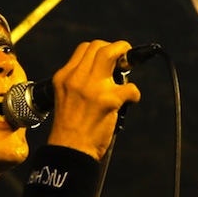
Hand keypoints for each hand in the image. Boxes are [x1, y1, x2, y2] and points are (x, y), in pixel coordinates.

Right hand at [46, 40, 141, 158]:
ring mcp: (92, 87)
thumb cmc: (69, 129)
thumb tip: (107, 71)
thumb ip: (80, 82)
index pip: (84, 48)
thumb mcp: (65, 97)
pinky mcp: (108, 100)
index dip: (100, 49)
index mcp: (63, 77)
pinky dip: (134, 94)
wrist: (69, 150)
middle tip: (123, 58)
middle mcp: (76, 78)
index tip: (108, 59)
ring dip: (126, 56)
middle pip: (99, 46)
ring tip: (129, 68)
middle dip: (116, 48)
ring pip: (113, 53)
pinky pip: (130, 87)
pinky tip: (129, 102)